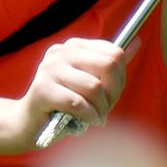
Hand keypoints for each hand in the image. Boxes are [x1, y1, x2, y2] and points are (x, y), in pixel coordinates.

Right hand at [12, 35, 138, 148]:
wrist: (29, 124)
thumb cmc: (64, 105)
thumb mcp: (91, 82)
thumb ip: (111, 65)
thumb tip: (137, 42)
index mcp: (74, 46)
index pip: (114, 53)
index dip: (119, 79)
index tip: (110, 95)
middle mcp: (60, 52)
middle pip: (108, 65)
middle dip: (113, 93)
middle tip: (105, 108)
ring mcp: (49, 69)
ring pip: (94, 87)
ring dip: (101, 109)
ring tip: (96, 117)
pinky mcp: (41, 89)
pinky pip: (78, 103)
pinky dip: (89, 116)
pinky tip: (87, 121)